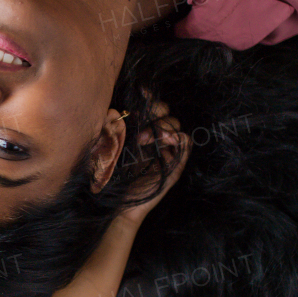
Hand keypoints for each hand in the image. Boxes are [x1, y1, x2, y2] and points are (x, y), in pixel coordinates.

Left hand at [115, 100, 190, 228]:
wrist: (123, 205)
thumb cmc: (116, 179)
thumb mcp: (115, 149)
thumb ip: (116, 131)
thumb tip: (112, 110)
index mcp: (145, 135)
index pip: (155, 110)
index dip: (151, 99)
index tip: (141, 91)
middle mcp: (159, 142)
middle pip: (168, 114)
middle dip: (157, 112)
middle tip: (141, 121)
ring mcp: (169, 153)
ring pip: (177, 126)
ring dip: (163, 126)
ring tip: (143, 138)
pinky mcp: (176, 165)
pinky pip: (186, 144)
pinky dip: (177, 137)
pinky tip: (162, 139)